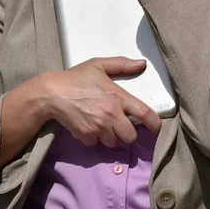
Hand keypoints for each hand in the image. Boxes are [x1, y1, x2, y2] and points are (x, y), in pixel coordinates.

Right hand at [41, 57, 161, 147]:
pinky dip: (93, 138)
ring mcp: (99, 127)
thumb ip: (121, 64)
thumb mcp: (98, 65)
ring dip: (110, 136)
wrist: (52, 93)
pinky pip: (96, 143)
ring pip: (113, 142)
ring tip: (100, 123)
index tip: (157, 129)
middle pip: (130, 136)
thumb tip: (142, 64)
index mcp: (118, 96)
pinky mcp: (87, 136)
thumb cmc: (76, 77)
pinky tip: (87, 125)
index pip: (144, 113)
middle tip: (118, 124)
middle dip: (126, 132)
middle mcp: (111, 114)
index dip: (155, 124)